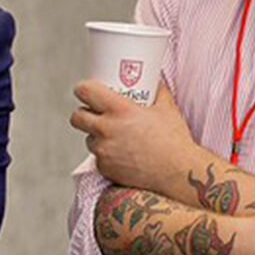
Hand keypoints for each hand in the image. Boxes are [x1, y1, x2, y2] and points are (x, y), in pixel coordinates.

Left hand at [70, 81, 202, 196]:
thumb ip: (158, 91)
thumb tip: (155, 81)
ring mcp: (103, 151)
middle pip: (77, 117)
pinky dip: (106, 155)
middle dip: (82, 113)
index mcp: (120, 110)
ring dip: (96, 136)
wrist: (178, 173)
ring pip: (88, 139)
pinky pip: (98, 158)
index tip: (86, 90)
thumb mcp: (167, 109)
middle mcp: (107, 130)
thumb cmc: (174, 141)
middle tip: (93, 113)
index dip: (83, 89)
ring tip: (113, 136)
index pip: (86, 92)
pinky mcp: (104, 169)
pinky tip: (121, 154)